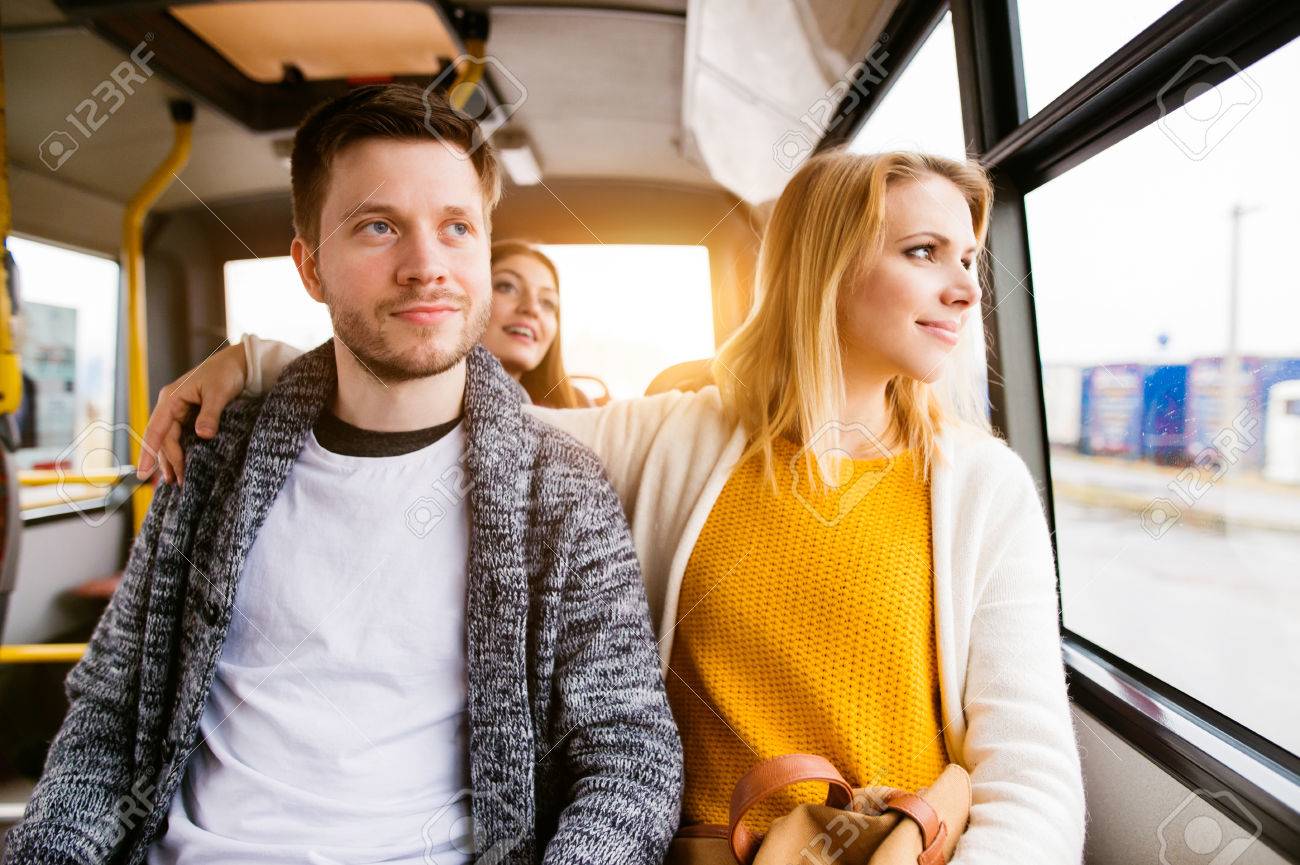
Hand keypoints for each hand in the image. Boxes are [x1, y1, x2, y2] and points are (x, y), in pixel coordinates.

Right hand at [137, 343, 247, 485]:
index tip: (142, 472)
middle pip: (163, 439)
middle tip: (178, 482)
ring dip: (173, 459)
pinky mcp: (191, 416)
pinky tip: (184, 465)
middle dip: (168, 461)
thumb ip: (210, 414)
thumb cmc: (227, 373)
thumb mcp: (219, 392)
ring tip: (177, 481)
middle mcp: (171, 406)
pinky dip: (183, 452)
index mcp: (171, 398)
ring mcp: (180, 411)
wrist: (241, 363)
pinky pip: (182, 437)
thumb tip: (202, 435)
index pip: (156, 430)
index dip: (148, 452)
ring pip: (171, 440)